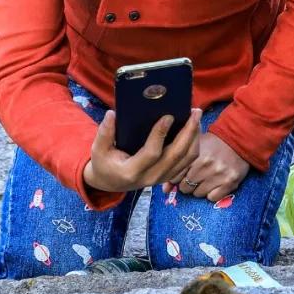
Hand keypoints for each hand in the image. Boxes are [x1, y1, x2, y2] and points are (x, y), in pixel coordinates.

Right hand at [83, 108, 201, 193]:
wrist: (110, 182)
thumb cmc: (104, 163)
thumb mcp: (97, 149)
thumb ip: (104, 133)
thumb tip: (112, 114)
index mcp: (132, 171)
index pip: (152, 153)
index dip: (160, 134)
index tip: (168, 116)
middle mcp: (150, 177)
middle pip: (176, 155)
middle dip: (188, 132)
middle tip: (195, 112)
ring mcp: (162, 178)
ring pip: (186, 159)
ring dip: (194, 137)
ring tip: (196, 117)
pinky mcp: (169, 175)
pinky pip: (187, 161)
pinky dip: (193, 144)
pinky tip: (194, 129)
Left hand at [166, 132, 249, 201]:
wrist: (238, 140)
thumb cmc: (212, 143)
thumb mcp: (193, 148)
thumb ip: (177, 165)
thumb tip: (164, 189)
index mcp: (195, 155)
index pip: (176, 176)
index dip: (177, 177)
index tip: (182, 174)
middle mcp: (206, 165)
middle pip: (185, 187)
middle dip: (187, 183)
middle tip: (195, 175)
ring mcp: (219, 175)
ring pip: (198, 194)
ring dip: (199, 188)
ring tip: (206, 178)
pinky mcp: (230, 183)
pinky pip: (212, 198)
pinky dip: (211, 193)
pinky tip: (215, 183)